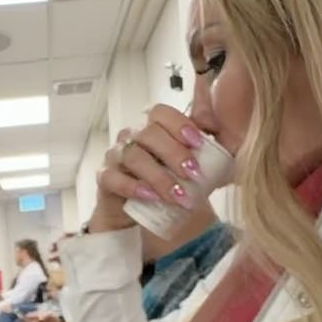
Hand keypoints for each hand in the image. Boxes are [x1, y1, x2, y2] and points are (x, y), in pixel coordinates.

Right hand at [90, 105, 204, 232]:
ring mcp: (116, 156)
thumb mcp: (197, 159)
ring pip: (133, 156)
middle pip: (149, 133)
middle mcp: (131, 136)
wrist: (148, 213)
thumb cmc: (172, 180)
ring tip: (178, 195)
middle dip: (175, 154)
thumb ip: (207, 133)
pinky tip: (151, 197)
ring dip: (159, 176)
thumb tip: (216, 109)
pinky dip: (134, 187)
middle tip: (194, 174)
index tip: (198, 143)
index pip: (160, 112)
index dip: (179, 125)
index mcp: (152, 126)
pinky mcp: (105, 178)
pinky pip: (113, 178)